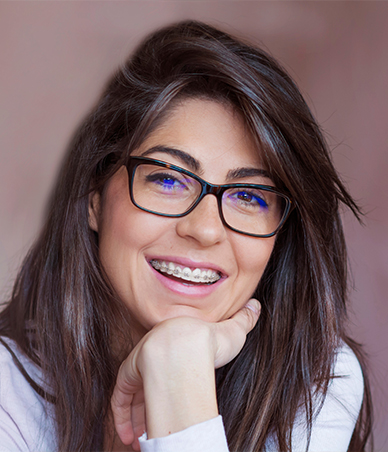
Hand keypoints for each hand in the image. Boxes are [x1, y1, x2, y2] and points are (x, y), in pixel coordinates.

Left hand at [111, 298, 260, 449]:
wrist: (190, 344)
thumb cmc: (211, 340)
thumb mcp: (232, 331)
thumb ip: (244, 320)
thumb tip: (257, 304)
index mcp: (174, 338)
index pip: (167, 361)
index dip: (167, 382)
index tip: (172, 400)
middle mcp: (153, 350)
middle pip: (149, 380)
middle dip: (151, 405)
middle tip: (155, 426)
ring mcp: (140, 363)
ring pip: (134, 394)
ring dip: (136, 418)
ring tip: (141, 440)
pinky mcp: (130, 375)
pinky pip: (120, 399)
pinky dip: (123, 419)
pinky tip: (130, 437)